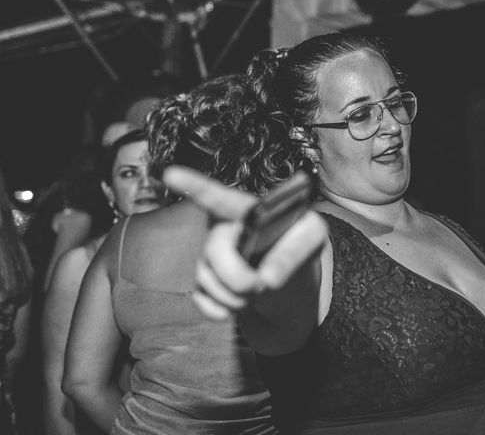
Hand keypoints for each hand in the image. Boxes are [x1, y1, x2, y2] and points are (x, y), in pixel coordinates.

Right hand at [163, 166, 328, 319]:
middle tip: (263, 284)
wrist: (293, 284)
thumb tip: (266, 278)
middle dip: (238, 276)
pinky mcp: (204, 285)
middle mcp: (223, 229)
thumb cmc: (301, 248)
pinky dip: (225, 311)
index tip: (171, 174)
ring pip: (207, 280)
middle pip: (213, 249)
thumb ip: (294, 252)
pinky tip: (242, 306)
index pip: (218, 197)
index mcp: (246, 209)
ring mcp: (209, 258)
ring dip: (238, 297)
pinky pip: (204, 302)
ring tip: (259, 291)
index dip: (193, 185)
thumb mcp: (313, 240)